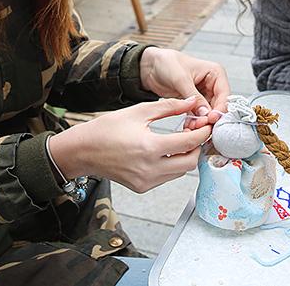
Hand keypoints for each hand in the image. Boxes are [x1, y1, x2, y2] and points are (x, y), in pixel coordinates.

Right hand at [48, 97, 210, 193]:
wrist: (82, 151)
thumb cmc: (107, 129)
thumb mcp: (139, 111)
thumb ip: (169, 107)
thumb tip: (192, 102)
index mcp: (149, 148)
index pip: (189, 142)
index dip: (202, 132)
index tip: (206, 123)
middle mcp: (149, 169)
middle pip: (190, 162)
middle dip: (196, 146)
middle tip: (194, 131)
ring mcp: (146, 182)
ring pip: (180, 172)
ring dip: (185, 156)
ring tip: (179, 139)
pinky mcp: (142, 187)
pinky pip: (167, 177)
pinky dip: (172, 164)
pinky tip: (166, 150)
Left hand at [139, 48, 229, 128]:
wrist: (150, 66)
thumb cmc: (166, 63)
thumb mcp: (181, 79)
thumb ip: (194, 97)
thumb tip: (206, 113)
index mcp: (215, 73)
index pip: (224, 94)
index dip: (220, 108)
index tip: (212, 119)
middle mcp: (212, 84)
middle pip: (218, 106)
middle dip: (209, 117)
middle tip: (200, 126)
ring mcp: (204, 94)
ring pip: (209, 113)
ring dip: (201, 121)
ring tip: (191, 127)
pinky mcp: (194, 102)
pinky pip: (199, 115)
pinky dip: (194, 121)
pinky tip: (188, 126)